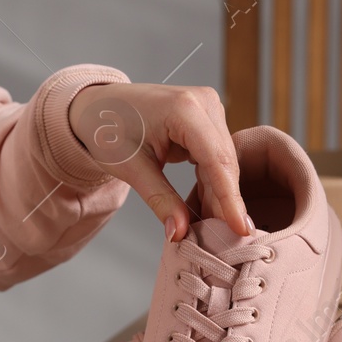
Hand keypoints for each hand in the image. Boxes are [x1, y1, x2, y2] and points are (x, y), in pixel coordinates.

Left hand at [66, 82, 250, 240]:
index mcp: (184, 108)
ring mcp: (208, 108)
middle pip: (224, 161)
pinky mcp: (207, 119)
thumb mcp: (131, 168)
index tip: (242, 228)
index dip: (230, 197)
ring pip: (223, 161)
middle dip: (226, 201)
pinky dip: (212, 183)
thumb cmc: (108, 129)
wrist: (99, 107)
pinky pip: (216, 156)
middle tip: (226, 239)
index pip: (216, 159)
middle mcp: (204, 102)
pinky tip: (208, 208)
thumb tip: (180, 232)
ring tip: (215, 228)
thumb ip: (159, 200)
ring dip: (220, 195)